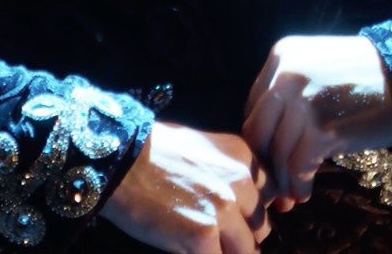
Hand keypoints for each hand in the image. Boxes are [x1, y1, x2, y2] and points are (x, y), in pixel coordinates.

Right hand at [100, 121, 272, 252]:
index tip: (244, 221)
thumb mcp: (203, 148)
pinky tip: (191, 249)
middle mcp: (242, 182)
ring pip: (248, 251)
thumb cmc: (153, 153)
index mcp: (243, 158)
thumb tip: (244, 201)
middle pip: (262, 226)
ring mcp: (225, 211)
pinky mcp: (204, 237)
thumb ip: (230, 171)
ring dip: (229, 251)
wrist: (118, 161)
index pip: (273, 194)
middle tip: (218, 236)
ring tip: (203, 244)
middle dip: (243, 236)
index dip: (256, 212)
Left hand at [243, 34, 391, 212]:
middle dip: (262, 164)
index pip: (253, 106)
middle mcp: (286, 76)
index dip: (259, 138)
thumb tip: (268, 136)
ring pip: (277, 153)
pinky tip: (305, 193)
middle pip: (258, 132)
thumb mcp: (318, 63)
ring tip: (289, 197)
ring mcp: (302, 102)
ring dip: (282, 181)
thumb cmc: (367, 75)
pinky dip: (299, 185)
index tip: (266, 158)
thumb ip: (290, 88)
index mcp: (282, 56)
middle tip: (269, 187)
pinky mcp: (321, 129)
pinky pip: (299, 167)